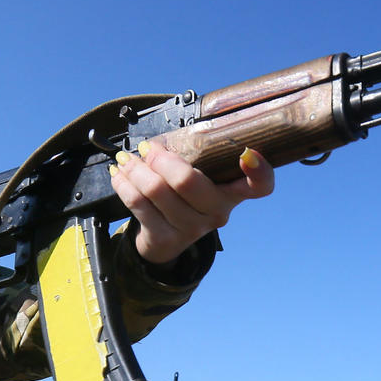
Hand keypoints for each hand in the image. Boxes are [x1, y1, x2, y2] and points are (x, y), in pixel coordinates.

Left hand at [109, 142, 273, 264]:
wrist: (164, 240)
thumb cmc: (182, 196)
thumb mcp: (196, 174)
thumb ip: (190, 155)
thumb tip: (160, 140)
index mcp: (233, 193)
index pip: (260, 186)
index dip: (259, 171)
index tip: (247, 154)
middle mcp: (218, 213)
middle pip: (188, 182)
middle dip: (160, 158)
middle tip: (148, 148)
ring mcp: (192, 229)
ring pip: (157, 191)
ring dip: (135, 169)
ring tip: (126, 159)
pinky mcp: (166, 239)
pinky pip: (138, 204)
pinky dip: (124, 184)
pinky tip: (119, 174)